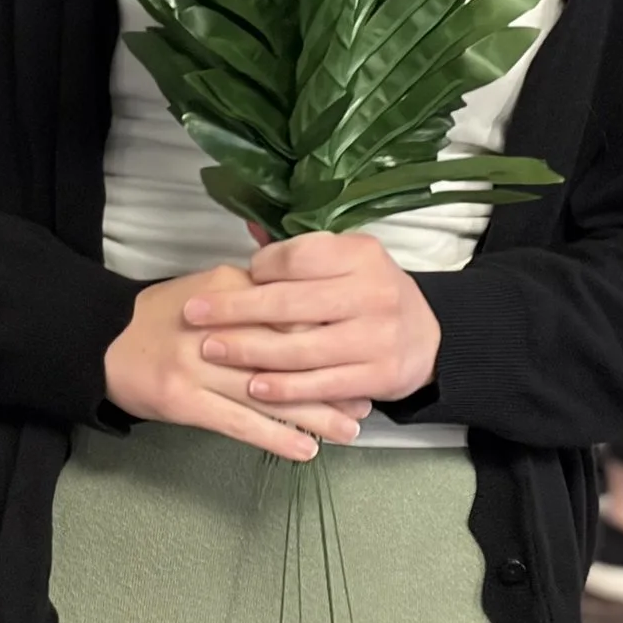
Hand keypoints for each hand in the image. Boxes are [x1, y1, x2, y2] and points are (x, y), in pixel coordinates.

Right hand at [103, 266, 364, 460]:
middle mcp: (215, 326)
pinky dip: (275, 437)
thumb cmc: (165, 318)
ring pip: (268, 393)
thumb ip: (256, 300)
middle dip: (331, 381)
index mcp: (228, 290)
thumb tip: (314, 318)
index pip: (290, 315)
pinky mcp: (182, 400)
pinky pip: (238, 422)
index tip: (361, 360)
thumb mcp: (210, 292)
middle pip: (286, 355)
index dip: (329, 341)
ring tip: (349, 430)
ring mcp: (196, 365)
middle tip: (365, 402)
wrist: (102, 340)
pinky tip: (305, 450)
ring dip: (313, 415)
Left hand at [186, 232, 441, 407]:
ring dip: (251, 352)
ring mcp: (377, 337)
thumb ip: (303, 253)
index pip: (298, 258)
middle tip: (194, 316)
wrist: (427, 338)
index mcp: (362, 255)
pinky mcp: (378, 376)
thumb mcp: (348, 260)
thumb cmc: (371, 294)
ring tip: (214, 351)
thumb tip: (250, 234)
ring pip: (302, 349)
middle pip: (291, 303)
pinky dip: (285, 389)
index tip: (236, 276)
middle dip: (236, 311)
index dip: (261, 269)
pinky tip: (255, 387)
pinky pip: (322, 384)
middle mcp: (373, 292)